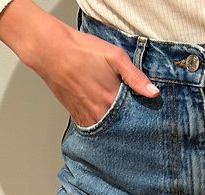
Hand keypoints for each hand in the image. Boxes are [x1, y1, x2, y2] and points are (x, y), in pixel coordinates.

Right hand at [0, 1, 159, 126]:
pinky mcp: (76, 116)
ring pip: (106, 132)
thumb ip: (135, 76)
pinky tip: (105, 123)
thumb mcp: (114, 56)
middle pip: (120, 129)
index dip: (141, 121)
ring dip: (114, 131)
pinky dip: (100, 129)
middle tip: (137, 129)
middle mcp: (99, 113)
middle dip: (129, 129)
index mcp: (111, 99)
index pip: (133, 119)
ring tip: (122, 127)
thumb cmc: (82, 51)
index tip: (148, 122)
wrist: (51, 51)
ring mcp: (86, 117)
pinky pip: (92, 130)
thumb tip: (153, 93)